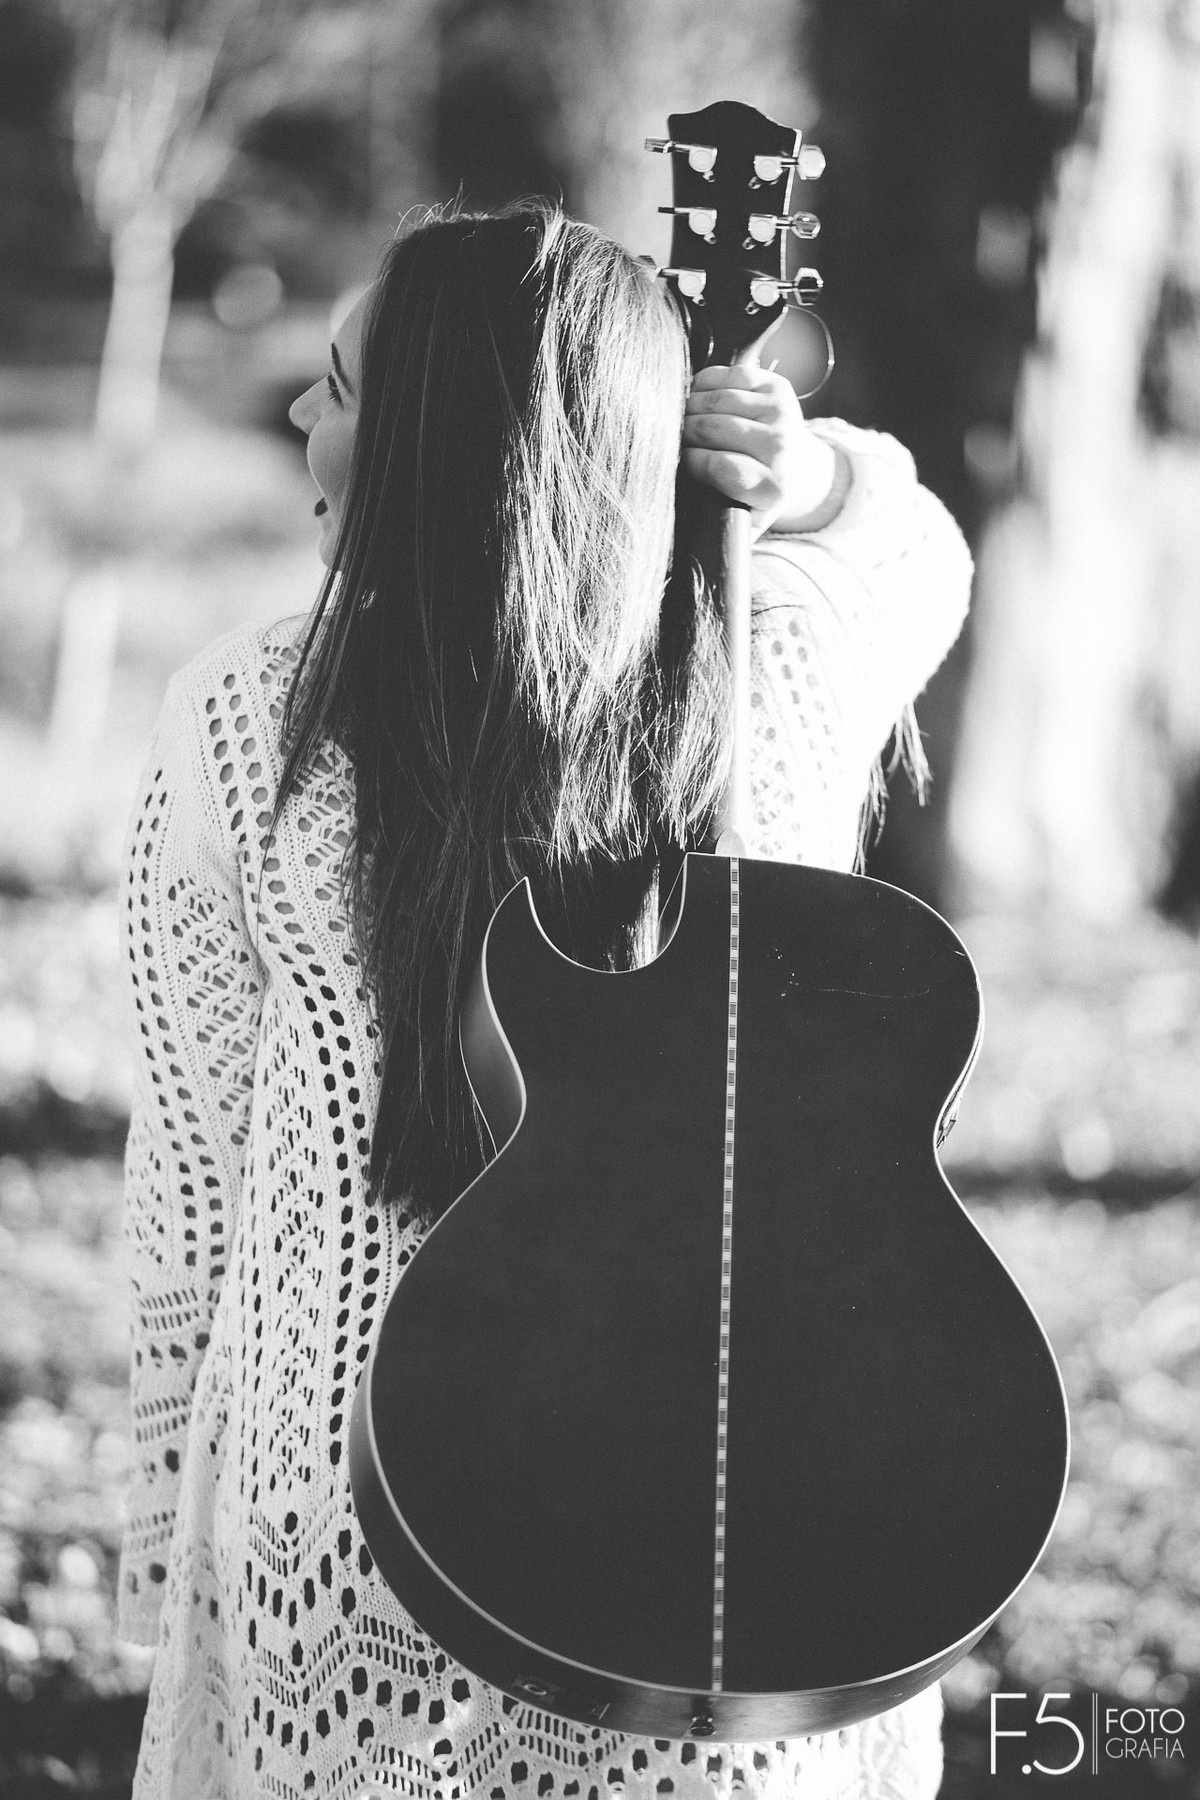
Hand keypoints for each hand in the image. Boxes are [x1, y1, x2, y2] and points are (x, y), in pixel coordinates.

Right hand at [681, 363, 836, 535]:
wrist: (797, 469)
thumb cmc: (755, 498)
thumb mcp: (740, 524)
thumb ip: (715, 529)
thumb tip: (683, 537)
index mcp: (773, 488)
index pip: (718, 466)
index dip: (690, 462)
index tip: (681, 465)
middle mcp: (782, 448)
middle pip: (711, 429)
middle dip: (682, 433)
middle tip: (671, 440)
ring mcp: (781, 413)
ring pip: (713, 400)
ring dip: (687, 408)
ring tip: (681, 421)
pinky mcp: (776, 386)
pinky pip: (725, 376)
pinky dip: (702, 385)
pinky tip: (698, 399)